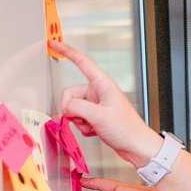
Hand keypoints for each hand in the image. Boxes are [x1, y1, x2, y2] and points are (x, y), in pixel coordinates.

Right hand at [55, 42, 161, 167]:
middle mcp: (98, 91)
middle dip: (71, 109)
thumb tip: (65, 107)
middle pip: (70, 93)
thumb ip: (77, 107)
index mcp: (102, 84)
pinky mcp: (95, 116)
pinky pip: (78, 119)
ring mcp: (96, 104)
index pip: (81, 62)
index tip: (54, 44)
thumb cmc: (127, 128)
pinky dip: (83, 127)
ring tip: (94, 126)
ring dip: (79, 120)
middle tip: (82, 119)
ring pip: (73, 108)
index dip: (66, 51)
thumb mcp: (99, 116)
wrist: (136, 146)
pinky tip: (96, 131)